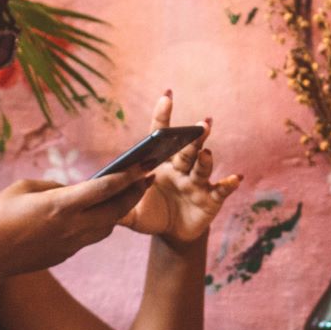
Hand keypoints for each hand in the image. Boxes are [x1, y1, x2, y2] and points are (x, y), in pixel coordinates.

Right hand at [0, 169, 150, 278]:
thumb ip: (53, 186)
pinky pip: (91, 236)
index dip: (128, 176)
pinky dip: (101, 223)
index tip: (144, 165)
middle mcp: (72, 226)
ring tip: (128, 193)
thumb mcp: (22, 188)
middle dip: (135, 193)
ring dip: (120, 210)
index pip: (105, 189)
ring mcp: (71, 244)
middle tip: (147, 177)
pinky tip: (99, 212)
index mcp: (61, 206)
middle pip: (117, 210)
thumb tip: (72, 190)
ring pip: (108, 227)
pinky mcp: (66, 254)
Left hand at [120, 93, 242, 246]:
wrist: (172, 235)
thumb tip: (94, 200)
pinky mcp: (210, 199)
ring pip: (202, 166)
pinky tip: (236, 178)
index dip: (163, 116)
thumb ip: (116, 205)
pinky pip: (220, 190)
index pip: (161, 137)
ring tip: (207, 151)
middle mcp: (181, 168)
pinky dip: (228, 184)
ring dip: (207, 158)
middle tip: (199, 124)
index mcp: (160, 164)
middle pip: (186, 149)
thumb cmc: (151, 215)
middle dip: (193, 137)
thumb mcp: (131, 213)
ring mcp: (197, 182)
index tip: (167, 95)